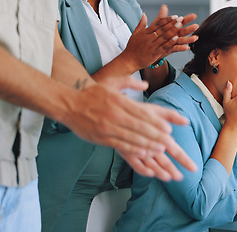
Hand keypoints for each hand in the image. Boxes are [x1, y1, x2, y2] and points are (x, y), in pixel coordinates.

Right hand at [59, 75, 197, 181]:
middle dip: (156, 136)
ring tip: (160, 150)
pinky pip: (120, 145)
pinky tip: (143, 154)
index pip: (142, 113)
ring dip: (147, 146)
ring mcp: (107, 127)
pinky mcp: (101, 138)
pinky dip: (133, 150)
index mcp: (118, 101)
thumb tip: (145, 85)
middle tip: (169, 143)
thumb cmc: (92, 94)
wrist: (68, 105)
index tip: (168, 129)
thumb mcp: (110, 82)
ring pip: (131, 138)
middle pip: (140, 128)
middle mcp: (114, 114)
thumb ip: (129, 82)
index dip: (156, 123)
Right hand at [119, 5, 198, 70]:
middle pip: (162, 29)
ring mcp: (152, 46)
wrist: (129, 61)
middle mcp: (148, 38)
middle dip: (172, 23)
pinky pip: (164, 46)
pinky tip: (177, 38)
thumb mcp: (135, 34)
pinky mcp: (154, 53)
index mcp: (144, 32)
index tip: (175, 16)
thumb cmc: (132, 47)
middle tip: (180, 19)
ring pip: (164, 37)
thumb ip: (141, 24)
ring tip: (180, 26)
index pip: (157, 24)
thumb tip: (144, 14)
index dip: (167, 20)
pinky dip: (170, 42)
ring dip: (173, 30)